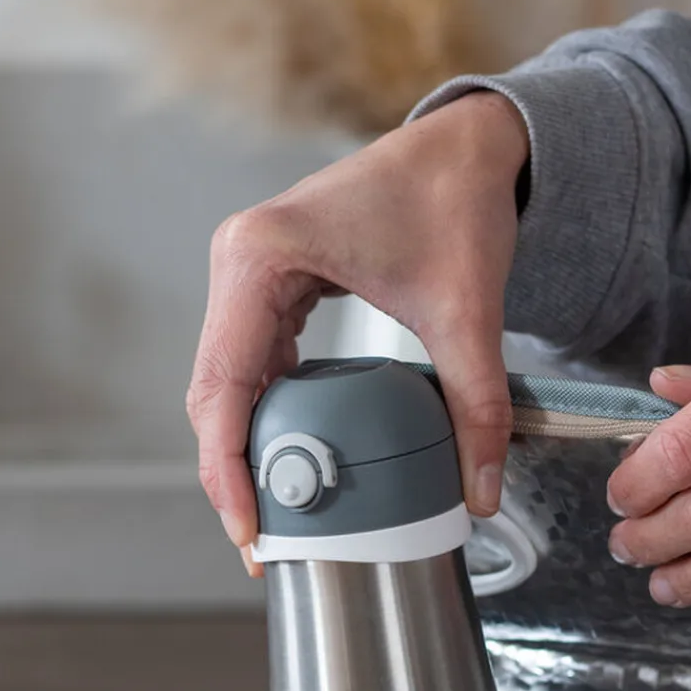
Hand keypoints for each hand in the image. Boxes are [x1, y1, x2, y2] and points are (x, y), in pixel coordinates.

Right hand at [186, 92, 529, 567]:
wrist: (467, 146)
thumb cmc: (454, 198)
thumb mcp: (468, 311)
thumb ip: (476, 406)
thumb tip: (478, 492)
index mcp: (260, 256)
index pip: (223, 385)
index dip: (228, 469)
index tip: (249, 530)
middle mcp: (238, 261)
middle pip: (212, 392)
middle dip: (232, 473)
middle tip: (262, 544)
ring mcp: (247, 272)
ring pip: (224, 383)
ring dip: (241, 449)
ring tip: (271, 517)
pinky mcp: (268, 284)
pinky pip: (249, 365)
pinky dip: (262, 416)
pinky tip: (287, 460)